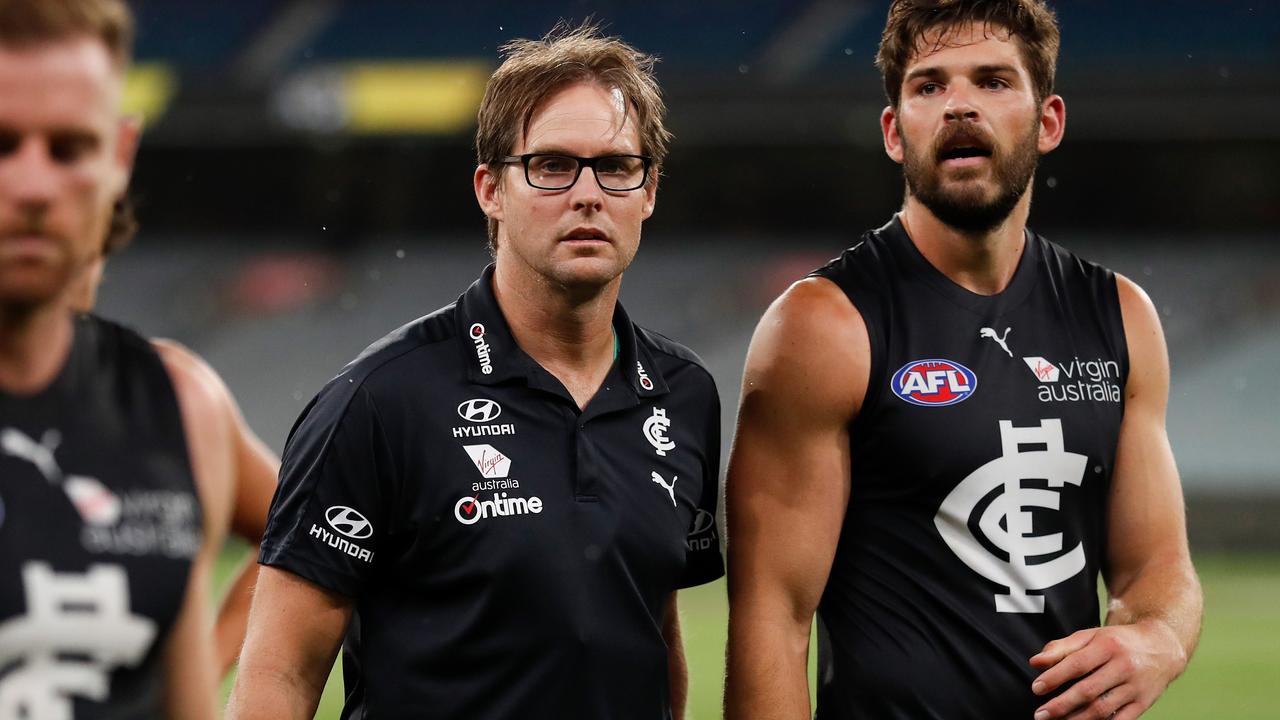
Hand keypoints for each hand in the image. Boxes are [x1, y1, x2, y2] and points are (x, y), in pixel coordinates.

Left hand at [1029, 621, 1186, 719]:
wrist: (1163, 645)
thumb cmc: (1118, 641)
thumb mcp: (1091, 636)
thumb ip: (1062, 647)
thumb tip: (1035, 662)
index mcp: (1108, 646)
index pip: (1077, 664)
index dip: (1055, 677)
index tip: (1036, 688)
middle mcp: (1124, 666)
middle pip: (1088, 690)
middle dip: (1061, 705)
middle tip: (1041, 714)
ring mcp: (1135, 687)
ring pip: (1103, 709)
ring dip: (1077, 719)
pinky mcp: (1143, 703)